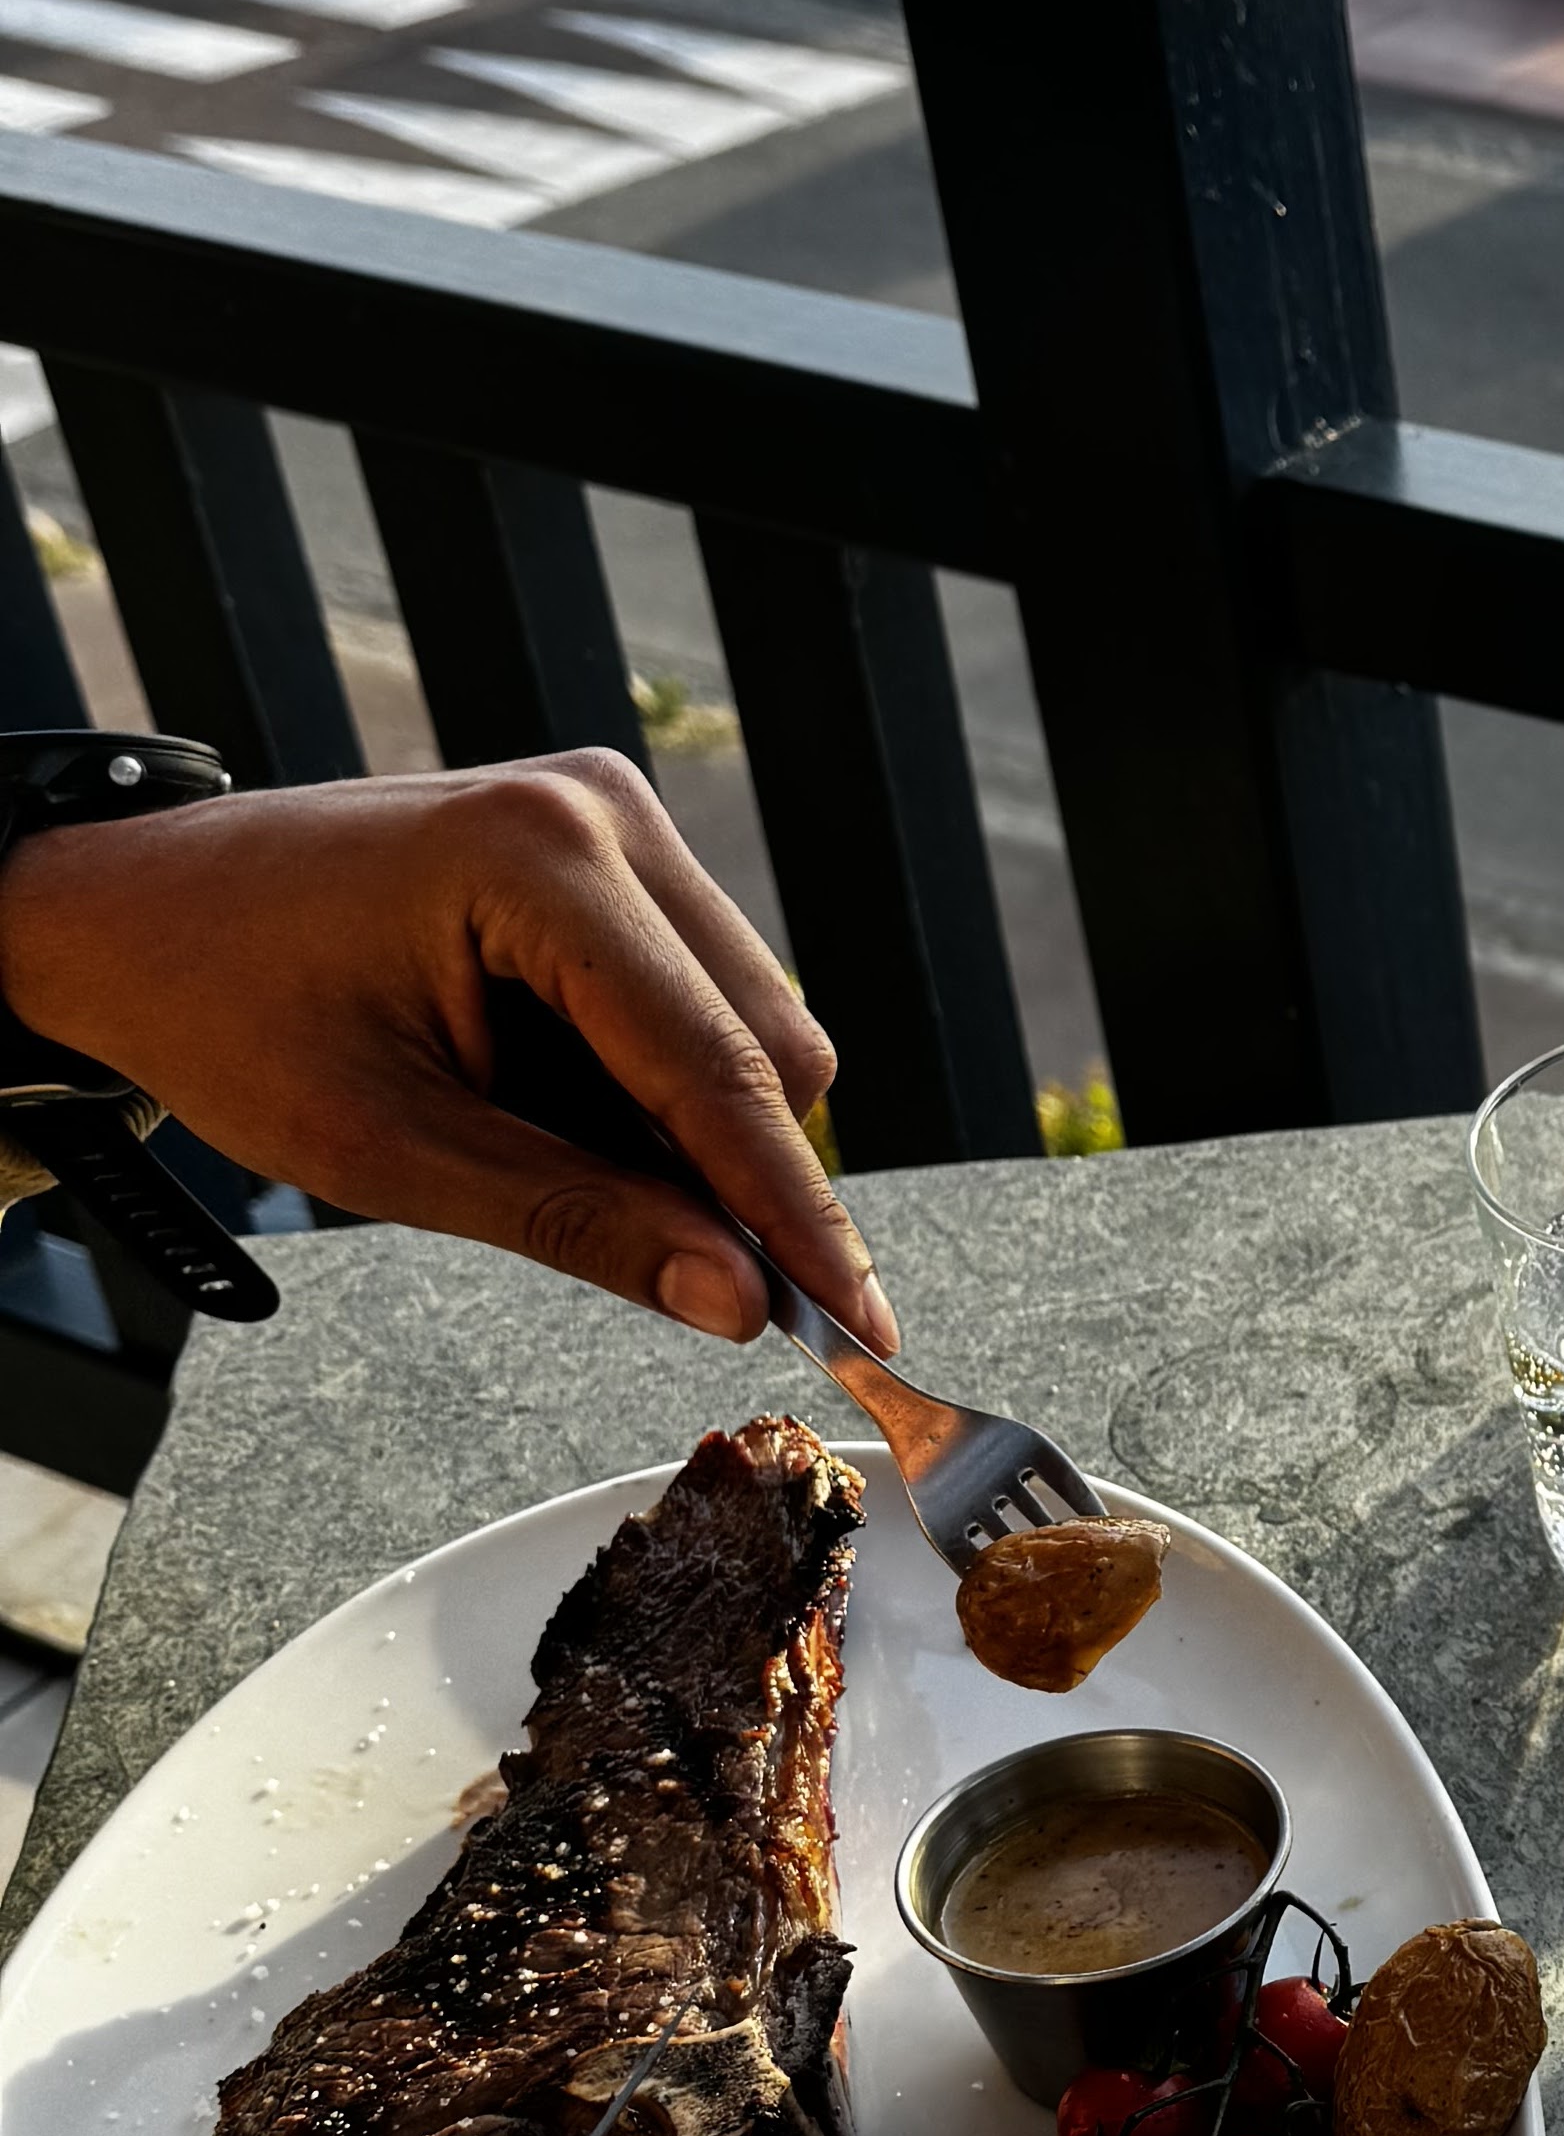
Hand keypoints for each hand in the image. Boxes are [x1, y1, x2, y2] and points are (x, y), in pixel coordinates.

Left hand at [0, 758, 894, 1351]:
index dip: (794, 1214)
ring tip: (528, 1141)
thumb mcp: (389, 1149)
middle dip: (732, 1174)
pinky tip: (544, 1094)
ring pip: (751, 1024)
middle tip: (660, 1269)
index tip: (859, 1324)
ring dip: (682, 1126)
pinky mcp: (612, 840)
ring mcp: (616, 813)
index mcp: (538, 862)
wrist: (133, 912)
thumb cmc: (227, 1010)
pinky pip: (702, 992)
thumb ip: (577, 1221)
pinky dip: (652, 1080)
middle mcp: (603, 811)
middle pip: (769, 1044)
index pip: (718, 1069)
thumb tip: (734, 1298)